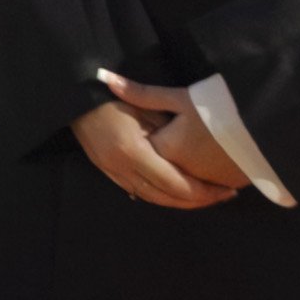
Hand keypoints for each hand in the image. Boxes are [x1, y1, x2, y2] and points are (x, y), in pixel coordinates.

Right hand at [75, 74, 246, 209]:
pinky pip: (137, 192)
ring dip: (178, 202)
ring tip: (203, 197)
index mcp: (133, 151)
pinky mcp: (106, 171)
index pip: (174, 183)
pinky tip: (174, 194)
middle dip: (196, 201)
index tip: (225, 189)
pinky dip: (159, 196)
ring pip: (151, 198)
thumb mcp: (144, 107)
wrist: (73, 99)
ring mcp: (111, 172)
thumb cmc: (112, 97)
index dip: (203, 191)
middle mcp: (122, 168)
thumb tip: (195, 154)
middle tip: (222, 196)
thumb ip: (167, 132)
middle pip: (165, 197)